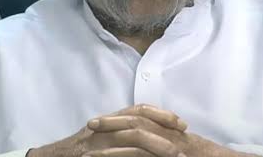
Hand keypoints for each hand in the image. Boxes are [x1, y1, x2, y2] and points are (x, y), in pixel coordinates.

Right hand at [28, 104, 188, 156]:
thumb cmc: (78, 152)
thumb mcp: (102, 137)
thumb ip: (122, 134)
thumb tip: (153, 138)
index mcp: (108, 121)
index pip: (138, 110)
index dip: (161, 114)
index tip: (182, 123)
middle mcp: (103, 128)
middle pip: (138, 122)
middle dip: (164, 130)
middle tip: (183, 142)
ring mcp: (97, 143)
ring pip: (132, 139)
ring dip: (156, 147)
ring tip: (175, 156)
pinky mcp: (92, 155)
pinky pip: (118, 155)